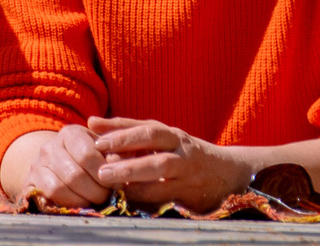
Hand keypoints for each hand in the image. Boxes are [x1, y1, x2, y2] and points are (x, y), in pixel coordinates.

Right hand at [6, 124, 111, 207]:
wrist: (56, 162)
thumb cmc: (88, 156)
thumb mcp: (103, 149)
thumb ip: (116, 154)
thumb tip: (121, 166)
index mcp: (70, 133)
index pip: (87, 154)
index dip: (104, 173)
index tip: (116, 183)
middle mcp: (50, 148)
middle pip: (74, 175)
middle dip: (95, 191)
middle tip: (107, 197)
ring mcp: (36, 166)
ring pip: (58, 189)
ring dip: (80, 200)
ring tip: (94, 202)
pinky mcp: (29, 184)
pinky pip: (45, 199)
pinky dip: (64, 205)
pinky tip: (78, 207)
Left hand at [86, 117, 249, 210]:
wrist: (228, 174)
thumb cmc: (184, 154)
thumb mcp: (162, 139)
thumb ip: (129, 130)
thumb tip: (92, 121)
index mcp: (173, 134)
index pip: (146, 127)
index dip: (121, 131)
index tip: (96, 136)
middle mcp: (181, 148)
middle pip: (154, 143)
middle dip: (126, 152)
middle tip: (101, 165)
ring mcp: (188, 170)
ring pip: (161, 169)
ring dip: (134, 177)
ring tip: (111, 183)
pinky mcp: (191, 192)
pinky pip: (166, 194)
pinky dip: (146, 197)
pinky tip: (128, 199)